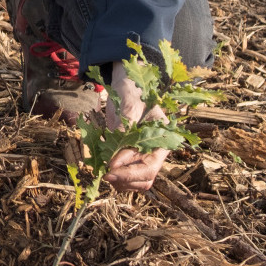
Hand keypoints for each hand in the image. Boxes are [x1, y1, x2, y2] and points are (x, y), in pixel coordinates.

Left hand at [102, 61, 168, 192]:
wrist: (125, 84)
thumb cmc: (132, 91)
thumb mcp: (129, 108)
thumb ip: (124, 134)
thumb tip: (115, 162)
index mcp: (162, 140)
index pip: (151, 167)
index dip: (131, 172)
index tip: (111, 168)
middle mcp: (154, 151)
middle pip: (144, 179)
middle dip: (125, 180)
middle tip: (105, 174)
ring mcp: (141, 155)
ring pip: (134, 182)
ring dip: (119, 181)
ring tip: (103, 170)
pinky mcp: (128, 156)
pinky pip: (123, 174)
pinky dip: (113, 174)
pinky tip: (102, 165)